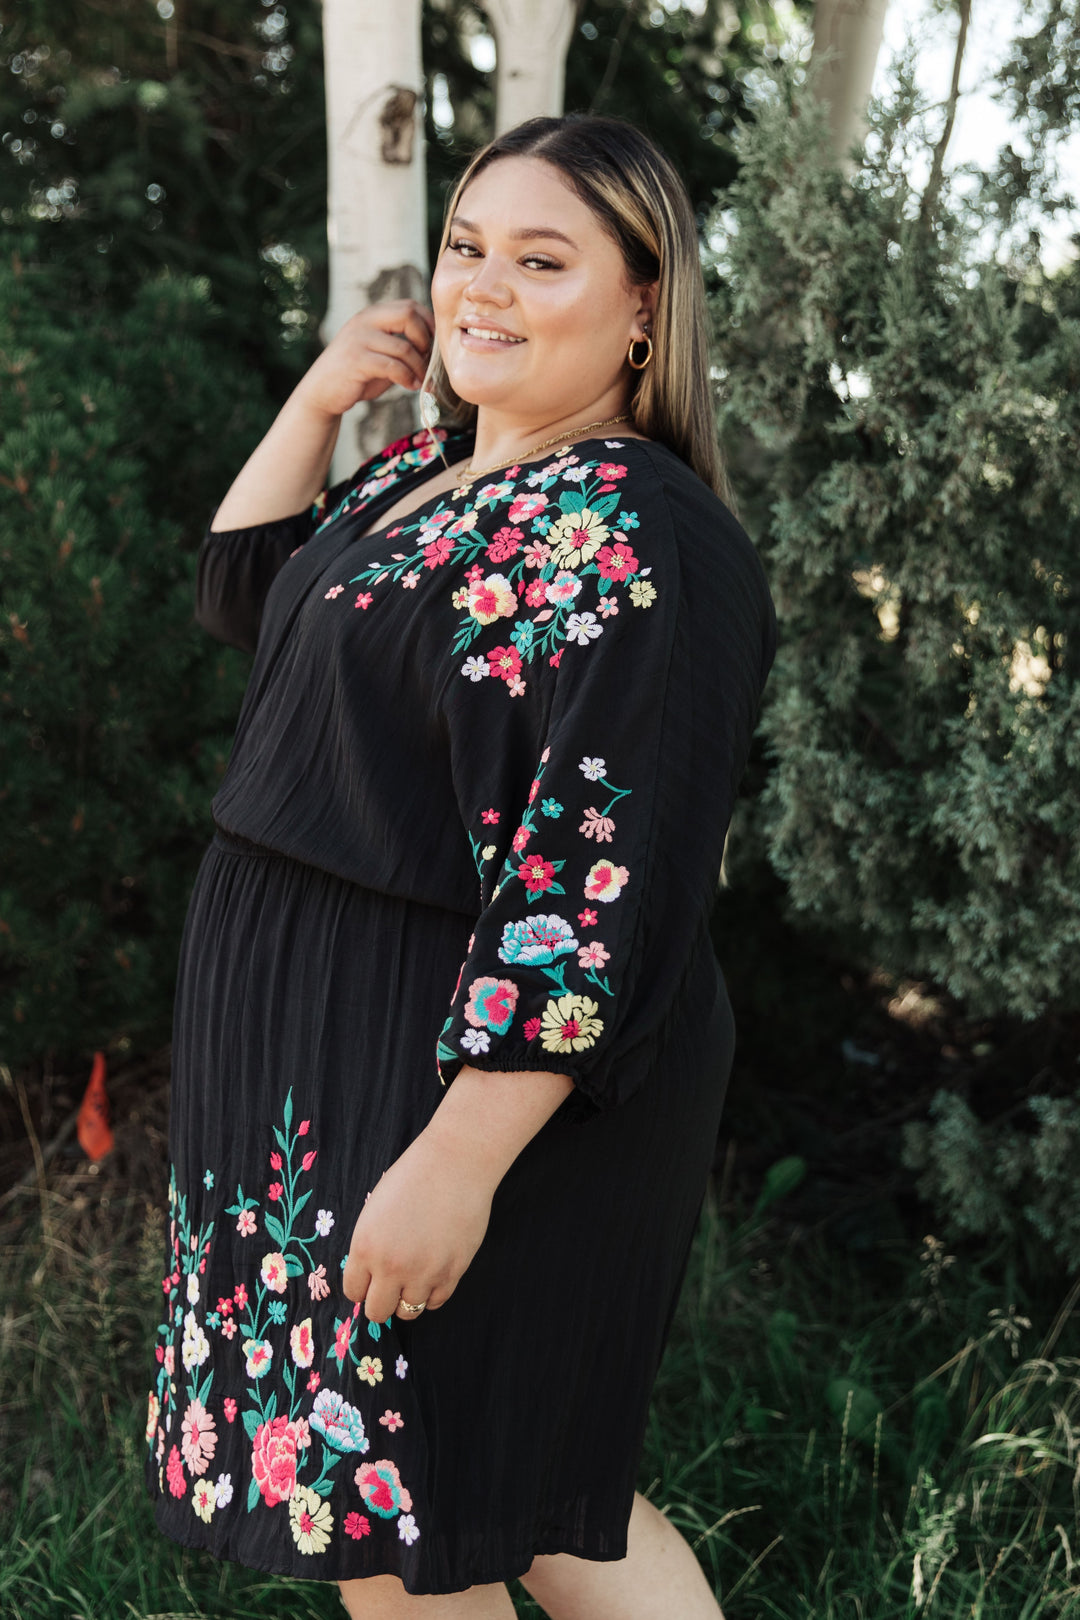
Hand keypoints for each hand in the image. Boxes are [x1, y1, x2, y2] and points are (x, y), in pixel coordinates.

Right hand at [293, 299, 434, 419]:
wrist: (323, 391)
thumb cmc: (357, 374)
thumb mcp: (381, 353)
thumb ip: (402, 345)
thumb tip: (436, 350)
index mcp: (373, 315)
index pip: (410, 306)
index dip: (429, 324)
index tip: (433, 346)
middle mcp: (366, 321)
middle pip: (409, 315)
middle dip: (425, 340)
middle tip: (427, 361)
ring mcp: (360, 339)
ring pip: (404, 348)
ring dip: (419, 368)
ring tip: (420, 381)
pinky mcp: (357, 360)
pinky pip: (393, 367)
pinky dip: (407, 378)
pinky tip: (410, 386)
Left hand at [342, 1127, 494, 1322]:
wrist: (455, 1163)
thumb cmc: (413, 1177)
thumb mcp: (375, 1211)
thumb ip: (370, 1246)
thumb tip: (371, 1277)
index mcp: (365, 1247)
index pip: (353, 1292)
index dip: (362, 1287)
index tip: (371, 1280)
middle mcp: (391, 1266)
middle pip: (377, 1311)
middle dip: (382, 1301)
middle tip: (391, 1285)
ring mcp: (423, 1272)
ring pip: (408, 1312)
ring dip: (409, 1298)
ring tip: (415, 1276)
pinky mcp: (452, 1272)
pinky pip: (436, 1302)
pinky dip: (433, 1293)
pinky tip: (433, 1272)